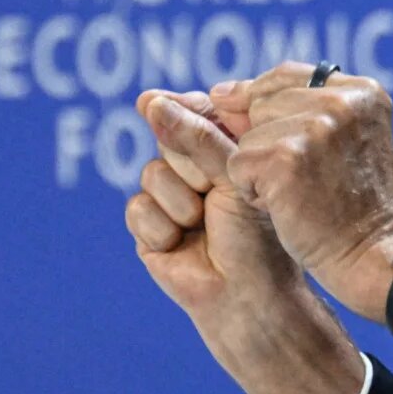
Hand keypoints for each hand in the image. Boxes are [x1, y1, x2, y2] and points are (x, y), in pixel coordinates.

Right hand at [125, 89, 301, 328]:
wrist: (246, 293)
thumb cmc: (254, 233)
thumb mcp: (234, 175)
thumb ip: (197, 136)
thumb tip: (147, 100)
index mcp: (223, 147)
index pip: (194, 110)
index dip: (187, 113)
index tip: (173, 108)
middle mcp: (193, 167)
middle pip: (168, 138)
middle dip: (192, 166)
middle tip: (214, 194)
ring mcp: (169, 195)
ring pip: (151, 173)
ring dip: (181, 202)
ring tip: (203, 224)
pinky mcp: (148, 225)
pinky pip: (137, 207)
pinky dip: (162, 228)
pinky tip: (181, 244)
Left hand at [211, 62, 392, 320]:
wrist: (375, 256)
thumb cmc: (356, 208)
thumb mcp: (342, 142)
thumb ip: (296, 110)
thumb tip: (218, 94)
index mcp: (361, 91)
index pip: (286, 76)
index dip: (264, 103)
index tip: (270, 138)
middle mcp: (340, 100)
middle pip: (261, 103)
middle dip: (266, 140)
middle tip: (302, 178)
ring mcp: (313, 127)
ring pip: (246, 136)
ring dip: (259, 169)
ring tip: (297, 195)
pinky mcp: (286, 158)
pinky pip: (238, 164)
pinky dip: (252, 192)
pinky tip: (286, 208)